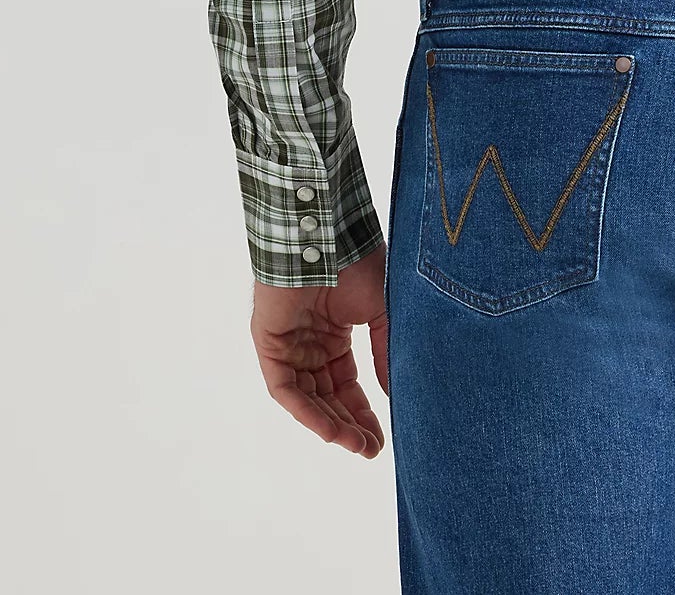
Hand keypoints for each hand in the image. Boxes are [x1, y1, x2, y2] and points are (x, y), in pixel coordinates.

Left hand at [251, 245, 389, 457]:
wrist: (326, 234)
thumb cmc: (355, 262)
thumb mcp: (381, 312)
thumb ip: (385, 352)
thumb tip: (396, 393)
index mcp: (334, 333)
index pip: (347, 383)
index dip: (363, 411)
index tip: (381, 439)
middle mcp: (309, 343)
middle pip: (328, 397)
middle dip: (349, 425)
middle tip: (370, 450)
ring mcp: (288, 345)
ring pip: (307, 398)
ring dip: (330, 424)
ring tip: (355, 445)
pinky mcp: (269, 345)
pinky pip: (285, 388)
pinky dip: (306, 412)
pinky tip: (329, 430)